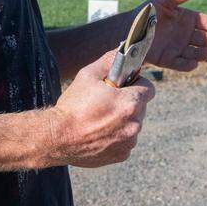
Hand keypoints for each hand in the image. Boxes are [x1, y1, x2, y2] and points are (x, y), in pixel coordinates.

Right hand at [50, 50, 154, 167]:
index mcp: (131, 102)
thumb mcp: (88, 75)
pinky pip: (126, 141)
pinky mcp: (122, 155)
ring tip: (101, 119)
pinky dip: (117, 136)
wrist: (57, 138)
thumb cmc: (73, 105)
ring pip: (133, 125)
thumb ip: (109, 61)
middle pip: (141, 107)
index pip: (149, 88)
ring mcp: (129, 141)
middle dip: (128, 102)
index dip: (137, 83)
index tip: (125, 85)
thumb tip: (122, 51)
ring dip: (123, 120)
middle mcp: (135, 124)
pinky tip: (100, 133)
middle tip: (108, 102)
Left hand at [146, 0, 206, 71]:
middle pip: (204, 39)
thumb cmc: (147, 11)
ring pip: (195, 52)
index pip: (206, 22)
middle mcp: (185, 34)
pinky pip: (181, 64)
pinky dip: (188, 65)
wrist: (128, 28)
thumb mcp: (163, 0)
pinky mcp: (168, 59)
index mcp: (187, 19)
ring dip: (203, 53)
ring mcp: (178, 48)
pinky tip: (194, 63)